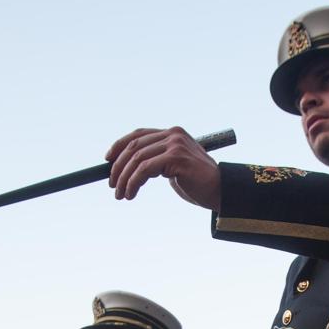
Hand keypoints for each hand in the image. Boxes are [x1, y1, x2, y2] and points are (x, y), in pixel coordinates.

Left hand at [105, 127, 221, 208]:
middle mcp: (173, 135)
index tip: (107, 160)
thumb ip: (157, 161)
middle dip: (118, 167)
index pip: (139, 134)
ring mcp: (175, 144)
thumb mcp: (173, 167)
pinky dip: (133, 183)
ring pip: (137, 159)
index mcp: (172, 133)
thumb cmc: (197, 184)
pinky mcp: (176, 157)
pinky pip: (144, 169)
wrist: (221, 192)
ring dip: (124, 179)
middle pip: (134, 146)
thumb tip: (129, 168)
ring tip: (121, 195)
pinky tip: (131, 194)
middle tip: (113, 186)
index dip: (119, 145)